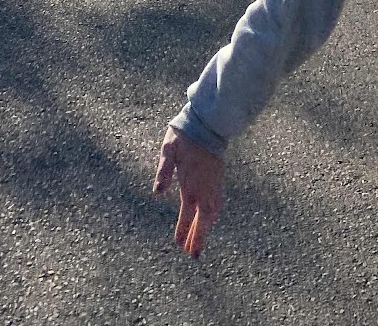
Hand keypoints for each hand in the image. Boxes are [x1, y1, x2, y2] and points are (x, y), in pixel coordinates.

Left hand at [153, 125, 224, 257]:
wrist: (208, 122)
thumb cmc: (184, 136)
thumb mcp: (169, 150)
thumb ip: (163, 171)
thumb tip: (157, 192)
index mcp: (191, 185)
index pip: (187, 215)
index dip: (184, 232)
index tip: (180, 247)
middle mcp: (205, 188)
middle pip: (203, 220)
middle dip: (199, 238)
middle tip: (194, 255)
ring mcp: (214, 183)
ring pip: (212, 212)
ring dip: (206, 228)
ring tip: (200, 241)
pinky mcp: (219, 177)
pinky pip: (218, 202)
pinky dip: (214, 215)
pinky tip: (211, 217)